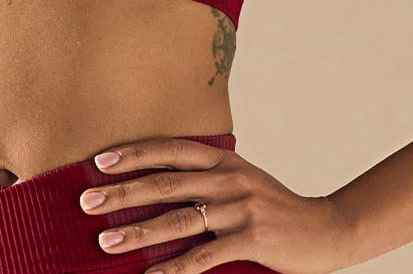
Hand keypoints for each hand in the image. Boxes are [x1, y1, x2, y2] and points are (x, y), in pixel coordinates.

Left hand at [78, 136, 351, 273]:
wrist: (325, 229)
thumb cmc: (273, 207)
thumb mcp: (240, 181)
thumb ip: (206, 179)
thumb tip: (156, 185)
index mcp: (223, 159)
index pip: (169, 150)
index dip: (133, 154)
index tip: (98, 162)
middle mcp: (228, 178)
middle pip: (165, 182)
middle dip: (122, 193)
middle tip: (87, 202)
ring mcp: (240, 208)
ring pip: (178, 219)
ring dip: (138, 232)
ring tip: (106, 241)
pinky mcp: (251, 239)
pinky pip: (204, 256)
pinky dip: (174, 268)